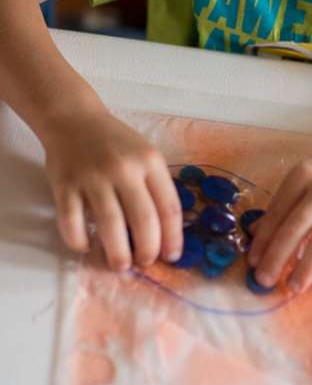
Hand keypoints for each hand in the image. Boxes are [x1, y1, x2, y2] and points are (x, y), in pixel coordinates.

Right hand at [43, 107, 181, 269]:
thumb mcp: (145, 155)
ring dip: (117, 252)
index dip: (173, 237)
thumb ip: (155, 187)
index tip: (172, 256)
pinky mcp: (65, 184)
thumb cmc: (115, 143)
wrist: (74, 119)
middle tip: (145, 263)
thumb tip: (165, 235)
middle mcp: (124, 168)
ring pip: (110, 224)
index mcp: (150, 161)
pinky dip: (78, 240)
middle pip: (143, 219)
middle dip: (147, 250)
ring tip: (120, 265)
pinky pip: (71, 221)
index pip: (169, 207)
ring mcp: (93, 176)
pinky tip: (86, 246)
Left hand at [248, 140, 311, 290]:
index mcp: (304, 173)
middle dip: (277, 257)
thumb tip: (254, 233)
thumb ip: (283, 203)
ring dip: (306, 268)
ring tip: (294, 286)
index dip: (263, 239)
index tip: (252, 261)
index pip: (277, 211)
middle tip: (264, 280)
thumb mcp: (308, 177)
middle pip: (296, 227)